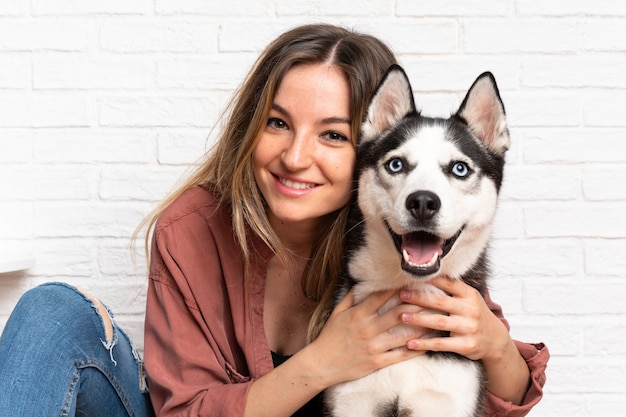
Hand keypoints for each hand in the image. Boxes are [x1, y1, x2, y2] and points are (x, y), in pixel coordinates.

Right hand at [309, 289, 427, 385]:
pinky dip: (416, 349)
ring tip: (437, 318)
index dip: (399, 286)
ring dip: (422, 326)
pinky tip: (429, 343)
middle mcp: (368, 329)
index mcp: (359, 314)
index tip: (414, 280)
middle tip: (434, 296)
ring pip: (404, 334)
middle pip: (399, 313)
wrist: (321, 364)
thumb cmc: (329, 336)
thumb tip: (362, 282)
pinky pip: (401, 355)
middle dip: (417, 304)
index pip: (382, 296)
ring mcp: (374, 346)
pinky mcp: (378, 362)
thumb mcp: (337, 312)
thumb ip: (351, 296)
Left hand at [398, 276, 508, 361]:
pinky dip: (424, 344)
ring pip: (438, 322)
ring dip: (418, 319)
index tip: (412, 277)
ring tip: (401, 316)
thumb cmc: (475, 316)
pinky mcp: (466, 345)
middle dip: (419, 298)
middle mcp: (470, 310)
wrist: (496, 341)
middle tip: (401, 295)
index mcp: (470, 295)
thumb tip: (426, 275)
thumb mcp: (470, 299)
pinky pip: (441, 344)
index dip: (430, 279)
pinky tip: (410, 343)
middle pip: (440, 302)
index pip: (449, 284)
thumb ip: (453, 290)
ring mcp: (469, 328)